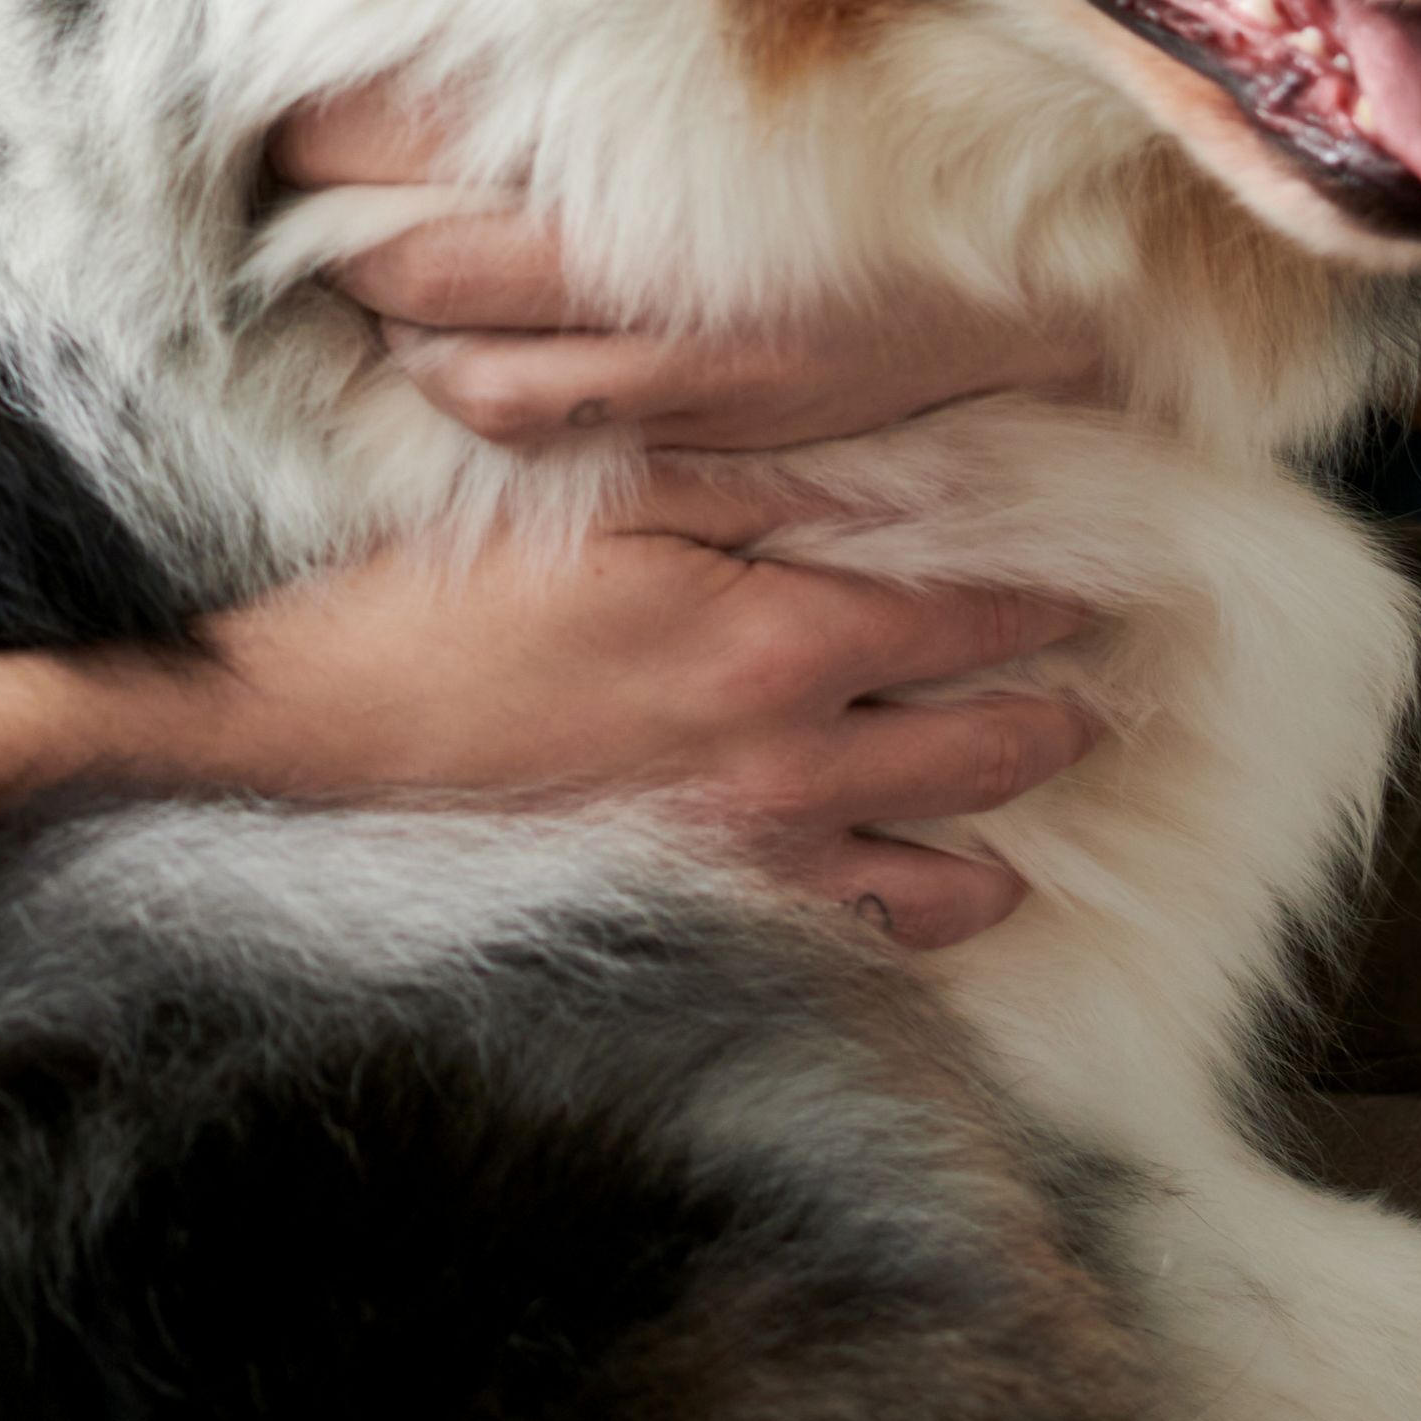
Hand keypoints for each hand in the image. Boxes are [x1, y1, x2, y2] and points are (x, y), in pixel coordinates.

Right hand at [123, 490, 1096, 947]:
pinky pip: (865, 941)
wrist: (321, 745)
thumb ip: (752, 491)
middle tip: (1099, 687)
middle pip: (992, 748)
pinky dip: (919, 918)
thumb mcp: (600, 504)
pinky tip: (931, 891)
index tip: (1093, 582)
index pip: (969, 616)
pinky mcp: (712, 922)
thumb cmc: (446, 610)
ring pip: (954, 871)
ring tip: (1027, 795)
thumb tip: (889, 479)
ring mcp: (759, 860)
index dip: (1044, 597)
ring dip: (1004, 830)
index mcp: (773, 638)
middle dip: (1062, 713)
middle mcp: (793, 763)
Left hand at [277, 77, 1108, 448]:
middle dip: (322, 223)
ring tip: (374, 272)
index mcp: (646, 130)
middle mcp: (654, 249)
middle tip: (296, 186)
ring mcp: (681, 351)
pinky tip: (463, 345)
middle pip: (401, 252)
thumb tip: (446, 29)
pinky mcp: (709, 414)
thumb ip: (602, 44)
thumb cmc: (872, 121)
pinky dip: (466, 386)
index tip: (286, 104)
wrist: (1053, 235)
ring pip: (451, 365)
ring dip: (389, 322)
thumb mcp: (737, 56)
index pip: (414, 128)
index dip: (324, 123)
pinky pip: (531, 424)